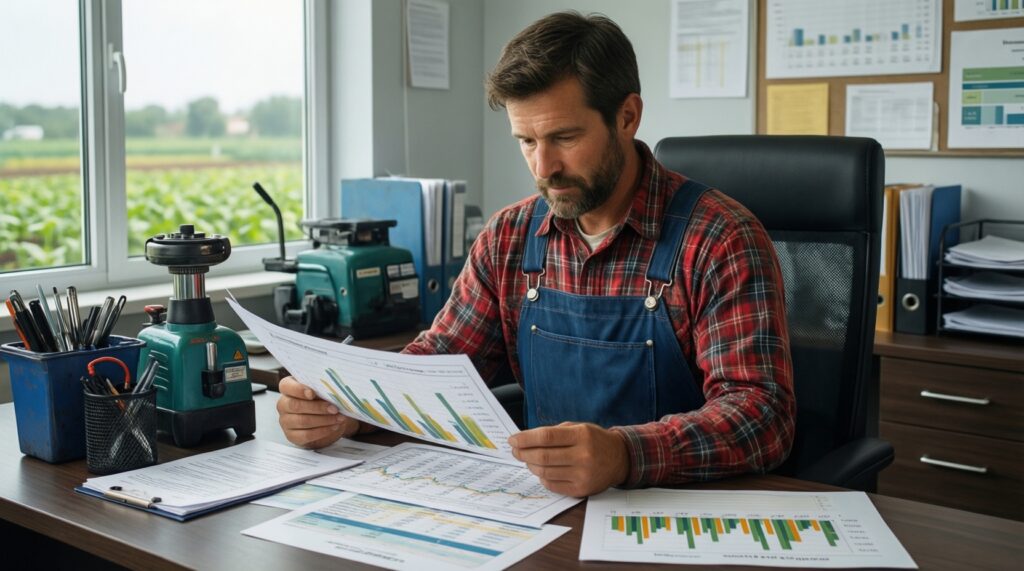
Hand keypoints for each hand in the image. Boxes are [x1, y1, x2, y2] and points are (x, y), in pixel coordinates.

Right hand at [276, 376, 360, 447]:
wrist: (325, 418)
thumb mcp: (321, 391)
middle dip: (317, 407)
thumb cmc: (322, 399)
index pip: (286, 386)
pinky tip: (334, 426)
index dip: (298, 390)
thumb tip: (333, 391)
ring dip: (324, 420)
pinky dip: (323, 431)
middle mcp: (283, 404)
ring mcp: (285, 421)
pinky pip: (306, 435)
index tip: (312, 393)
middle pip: (295, 405)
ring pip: (302, 421)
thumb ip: (322, 389)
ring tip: (339, 418)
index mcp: (287, 388)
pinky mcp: (292, 436)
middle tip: (334, 409)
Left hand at [508, 422, 630, 496]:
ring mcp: (582, 475)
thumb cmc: (594, 440)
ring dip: (530, 465)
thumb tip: (525, 439)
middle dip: (523, 453)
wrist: (619, 459)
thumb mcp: (578, 428)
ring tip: (527, 459)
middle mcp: (583, 455)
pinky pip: (552, 485)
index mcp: (581, 435)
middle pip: (543, 456)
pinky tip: (541, 470)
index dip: (525, 438)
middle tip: (515, 451)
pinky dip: (542, 477)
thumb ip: (554, 432)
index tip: (513, 439)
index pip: (546, 436)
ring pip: (545, 472)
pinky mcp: (581, 489)